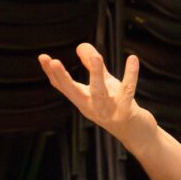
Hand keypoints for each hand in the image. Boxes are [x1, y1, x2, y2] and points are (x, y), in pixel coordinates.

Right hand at [38, 43, 155, 147]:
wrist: (137, 135)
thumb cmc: (117, 106)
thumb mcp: (104, 84)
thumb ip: (92, 65)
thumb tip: (80, 44)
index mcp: (83, 100)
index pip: (63, 86)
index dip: (51, 73)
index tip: (42, 57)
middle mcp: (92, 107)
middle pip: (74, 91)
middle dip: (63, 77)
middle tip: (54, 61)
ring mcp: (108, 111)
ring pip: (99, 91)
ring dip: (96, 74)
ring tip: (96, 56)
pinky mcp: (126, 111)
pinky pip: (127, 91)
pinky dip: (130, 75)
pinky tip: (132, 59)